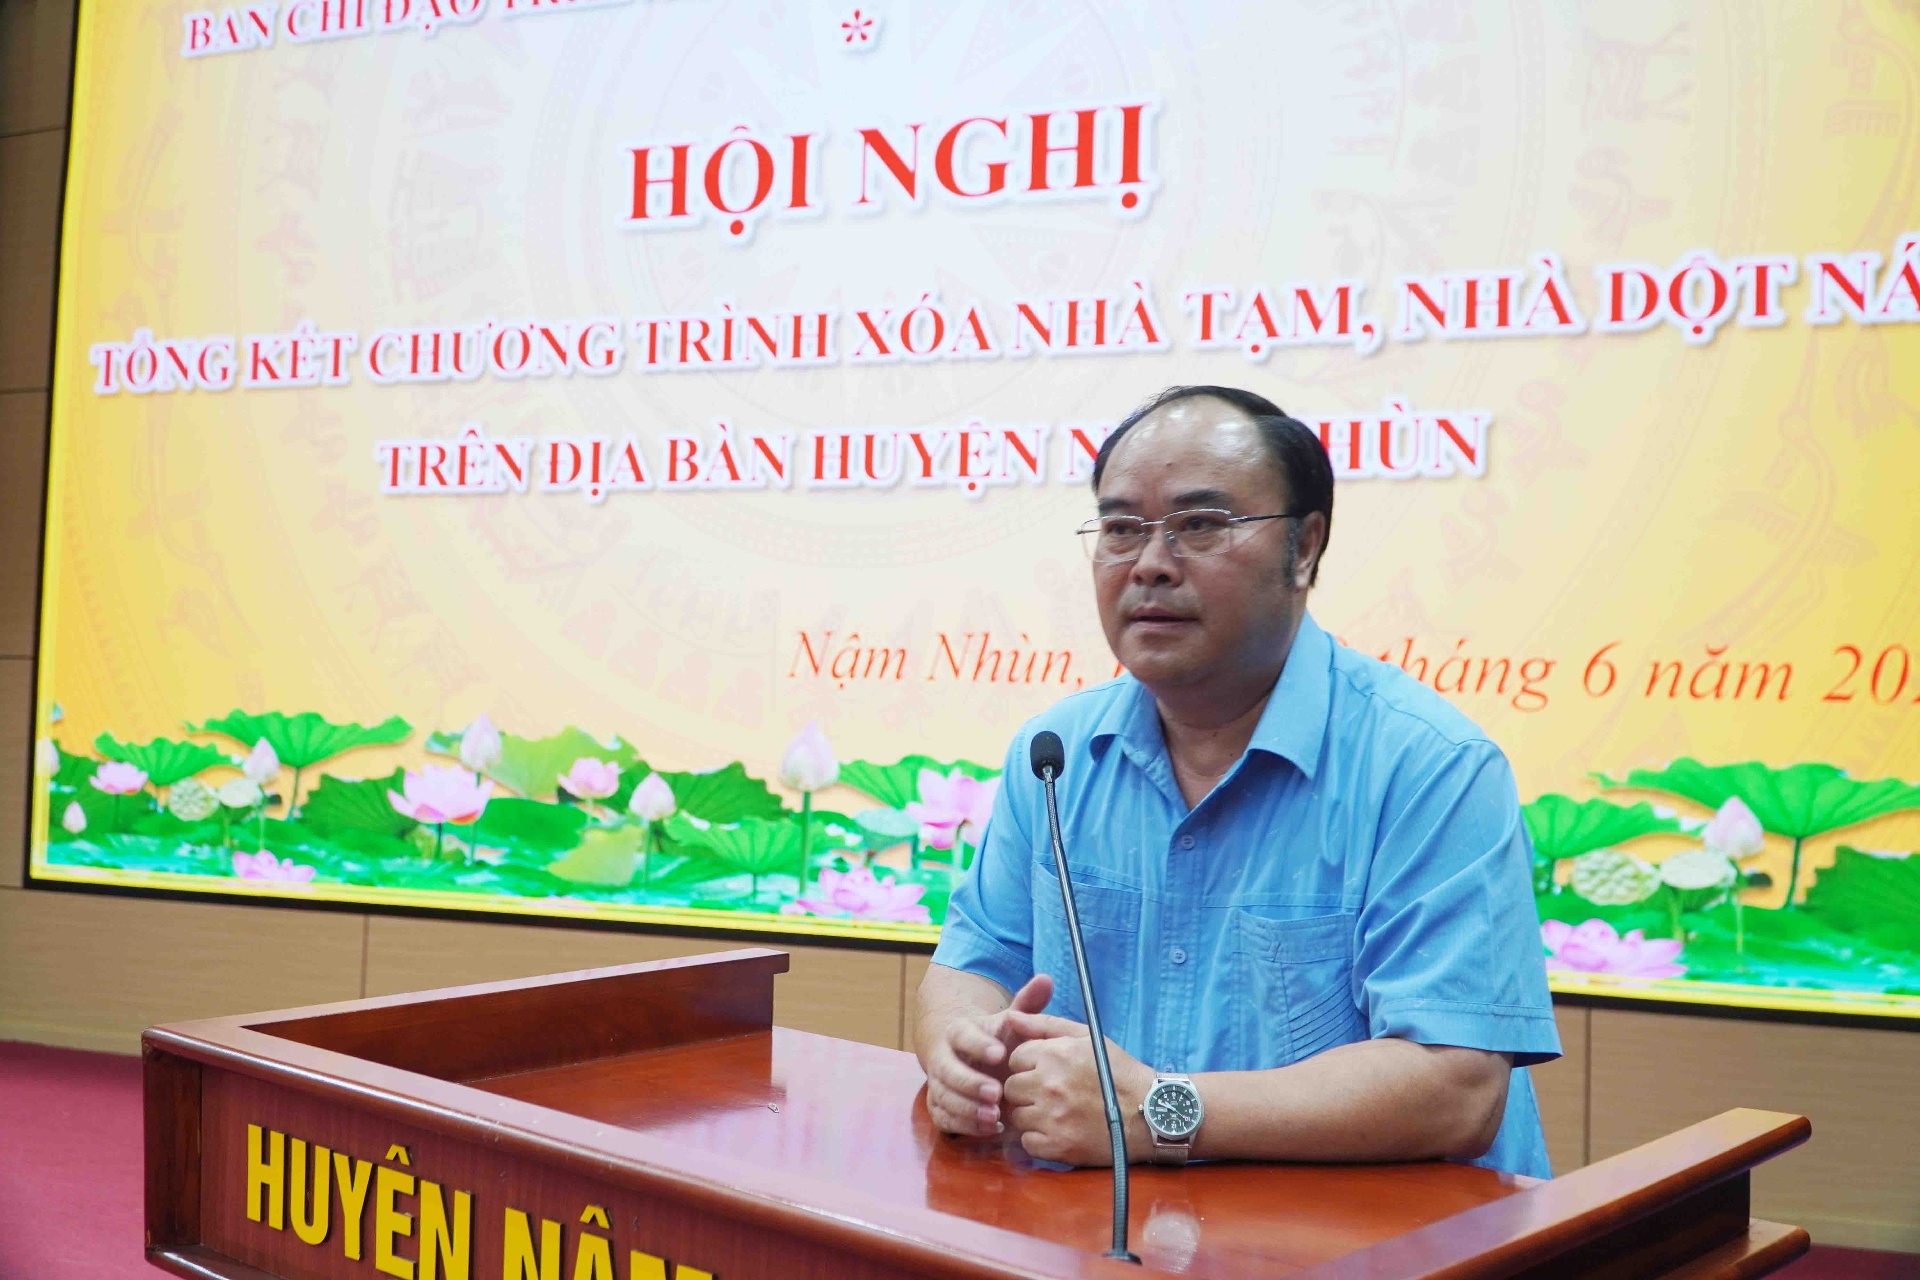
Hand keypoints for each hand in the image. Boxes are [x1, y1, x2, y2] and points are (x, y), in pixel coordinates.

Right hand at [923, 974, 1053, 1136]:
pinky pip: (945, 1119)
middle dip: (970, 1083)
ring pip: (944, 1097)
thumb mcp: (1008, 1021)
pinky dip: (964, 1126)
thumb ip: (1027, 1004)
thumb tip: (1047, 979)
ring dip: (967, 1109)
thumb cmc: (994, 1039)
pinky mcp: (939, 1106)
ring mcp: (938, 1084)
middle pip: (949, 1071)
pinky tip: (990, 1130)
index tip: (1000, 1053)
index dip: (979, 1045)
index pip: (963, 1036)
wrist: (962, 1056)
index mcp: (959, 1032)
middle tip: (997, 1093)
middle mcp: (942, 1058)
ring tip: (995, 1117)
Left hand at [1001, 1011, 1153, 1165]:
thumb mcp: (1086, 1038)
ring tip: (1056, 1113)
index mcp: (1055, 1055)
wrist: (1149, 1112)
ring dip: (1031, 1115)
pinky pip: (1028, 1143)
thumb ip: (1044, 1024)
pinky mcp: (1058, 1146)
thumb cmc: (1118, 1072)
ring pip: (1017, 1116)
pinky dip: (1039, 1139)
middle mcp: (1049, 1085)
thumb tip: (1010, 1017)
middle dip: (1026, 1090)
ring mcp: (1052, 1118)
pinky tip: (1058, 1132)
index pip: (1015, 1058)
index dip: (1029, 1065)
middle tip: (1049, 1094)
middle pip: (1011, 1088)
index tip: (1045, 1072)